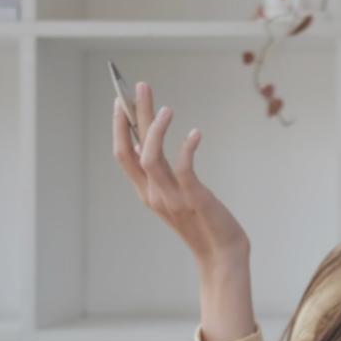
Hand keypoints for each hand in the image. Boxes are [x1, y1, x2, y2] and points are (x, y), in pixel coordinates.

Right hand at [112, 80, 250, 269]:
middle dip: (134, 115)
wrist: (222, 255)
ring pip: (151, 158)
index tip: (121, 101)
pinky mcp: (194, 199)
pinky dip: (187, 148)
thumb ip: (160, 174)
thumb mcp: (174, 196)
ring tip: (167, 107)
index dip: (118, 127)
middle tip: (139, 85)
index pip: (122, 155)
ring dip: (156, 130)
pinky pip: (184, 169)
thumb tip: (145, 144)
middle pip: (133, 149)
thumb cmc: (203, 223)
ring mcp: (172, 198)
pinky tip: (195, 134)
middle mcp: (153, 195)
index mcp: (146, 192)